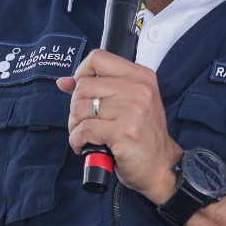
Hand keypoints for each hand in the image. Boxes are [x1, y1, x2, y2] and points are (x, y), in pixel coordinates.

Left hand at [57, 49, 181, 200]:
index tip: (80, 89)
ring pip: (80, 108)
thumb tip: (64, 82)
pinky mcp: (123, 132)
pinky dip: (77, 140)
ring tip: (87, 135)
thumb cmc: (143, 136)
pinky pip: (83, 130)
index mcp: (141, 77)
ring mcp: (132, 110)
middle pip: (84, 86)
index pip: (98, 58)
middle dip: (76, 107)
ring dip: (75, 126)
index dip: (81, 73)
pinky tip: (86, 145)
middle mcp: (139, 90)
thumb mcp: (127, 104)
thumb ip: (98, 88)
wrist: (161, 167)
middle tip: (85, 121)